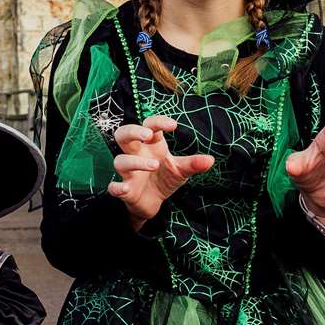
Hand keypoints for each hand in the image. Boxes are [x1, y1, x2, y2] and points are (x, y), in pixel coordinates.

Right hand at [109, 115, 215, 230]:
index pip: (149, 125)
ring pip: (121, 160)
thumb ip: (193, 164)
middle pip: (123, 134)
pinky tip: (124, 188)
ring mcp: (128, 172)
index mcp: (151, 145)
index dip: (158, 122)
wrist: (153, 202)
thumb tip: (210, 160)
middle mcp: (136, 154)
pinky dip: (116, 188)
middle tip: (147, 135)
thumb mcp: (181, 170)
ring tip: (154, 164)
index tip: (173, 126)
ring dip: (135, 162)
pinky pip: (114, 187)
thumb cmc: (164, 178)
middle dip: (132, 131)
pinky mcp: (125, 190)